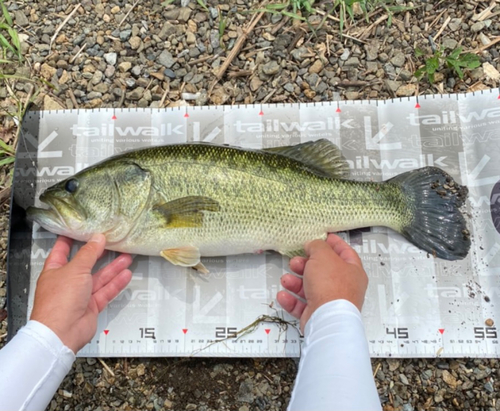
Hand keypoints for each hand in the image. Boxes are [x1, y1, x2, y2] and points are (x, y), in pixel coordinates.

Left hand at [30, 234, 132, 352]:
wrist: (61, 332)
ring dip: (113, 268)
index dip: (71, 239)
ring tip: (127, 257)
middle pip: (86, 264)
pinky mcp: (91, 306)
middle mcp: (67, 281)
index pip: (62, 250)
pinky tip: (126, 275)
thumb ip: (89, 253)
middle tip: (113, 242)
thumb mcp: (75, 270)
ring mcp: (79, 295)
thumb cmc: (59, 300)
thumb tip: (97, 238)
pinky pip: (105, 292)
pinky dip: (116, 284)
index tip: (82, 229)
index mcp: (55, 270)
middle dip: (100, 254)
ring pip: (99, 278)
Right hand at [277, 234, 367, 332]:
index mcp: (352, 271)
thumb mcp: (323, 255)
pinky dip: (291, 299)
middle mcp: (343, 287)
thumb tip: (312, 245)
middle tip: (295, 262)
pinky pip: (302, 305)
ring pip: (310, 288)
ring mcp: (330, 302)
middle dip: (306, 265)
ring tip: (286, 279)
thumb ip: (317, 246)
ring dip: (295, 282)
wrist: (327, 318)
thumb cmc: (331, 285)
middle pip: (323, 271)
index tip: (323, 237)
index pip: (345, 252)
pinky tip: (283, 294)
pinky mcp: (317, 314)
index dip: (333, 243)